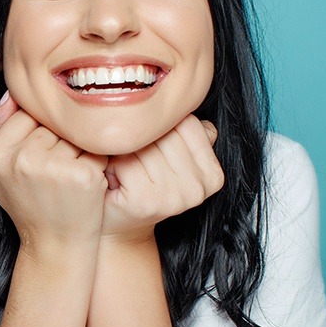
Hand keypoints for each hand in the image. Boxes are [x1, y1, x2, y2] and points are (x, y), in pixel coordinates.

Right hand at [0, 92, 108, 255]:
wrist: (54, 245)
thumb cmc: (29, 204)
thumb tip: (11, 92)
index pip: (25, 113)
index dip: (39, 132)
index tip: (42, 154)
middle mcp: (22, 159)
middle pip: (52, 122)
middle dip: (59, 140)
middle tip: (55, 171)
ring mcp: (54, 168)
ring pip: (74, 133)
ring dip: (78, 149)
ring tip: (68, 176)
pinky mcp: (83, 176)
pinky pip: (95, 148)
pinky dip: (96, 161)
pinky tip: (85, 181)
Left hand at [102, 114, 223, 242]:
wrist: (117, 225)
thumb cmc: (138, 185)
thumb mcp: (169, 158)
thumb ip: (184, 133)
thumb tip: (189, 100)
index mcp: (213, 174)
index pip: (186, 123)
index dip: (158, 128)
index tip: (148, 145)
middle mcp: (200, 188)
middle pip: (164, 133)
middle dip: (140, 138)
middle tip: (128, 156)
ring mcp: (177, 197)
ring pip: (144, 145)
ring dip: (123, 150)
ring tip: (120, 166)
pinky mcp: (149, 201)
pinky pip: (126, 160)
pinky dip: (112, 163)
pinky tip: (113, 176)